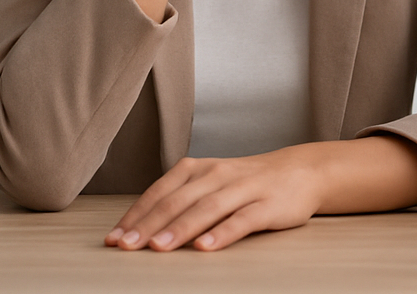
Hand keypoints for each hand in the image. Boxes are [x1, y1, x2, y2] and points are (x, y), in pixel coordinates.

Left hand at [105, 146, 323, 251]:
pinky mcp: (269, 205)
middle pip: (178, 201)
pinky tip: (206, 246)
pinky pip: (243, 220)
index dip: (135, 215)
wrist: (302, 171)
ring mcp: (245, 188)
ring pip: (207, 208)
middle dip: (149, 226)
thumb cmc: (247, 183)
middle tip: (126, 247)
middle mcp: (219, 174)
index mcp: (200, 168)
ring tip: (158, 248)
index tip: (114, 238)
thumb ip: (180, 200)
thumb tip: (137, 229)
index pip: (161, 192)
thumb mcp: (211, 183)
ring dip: (179, 229)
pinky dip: (223, 233)